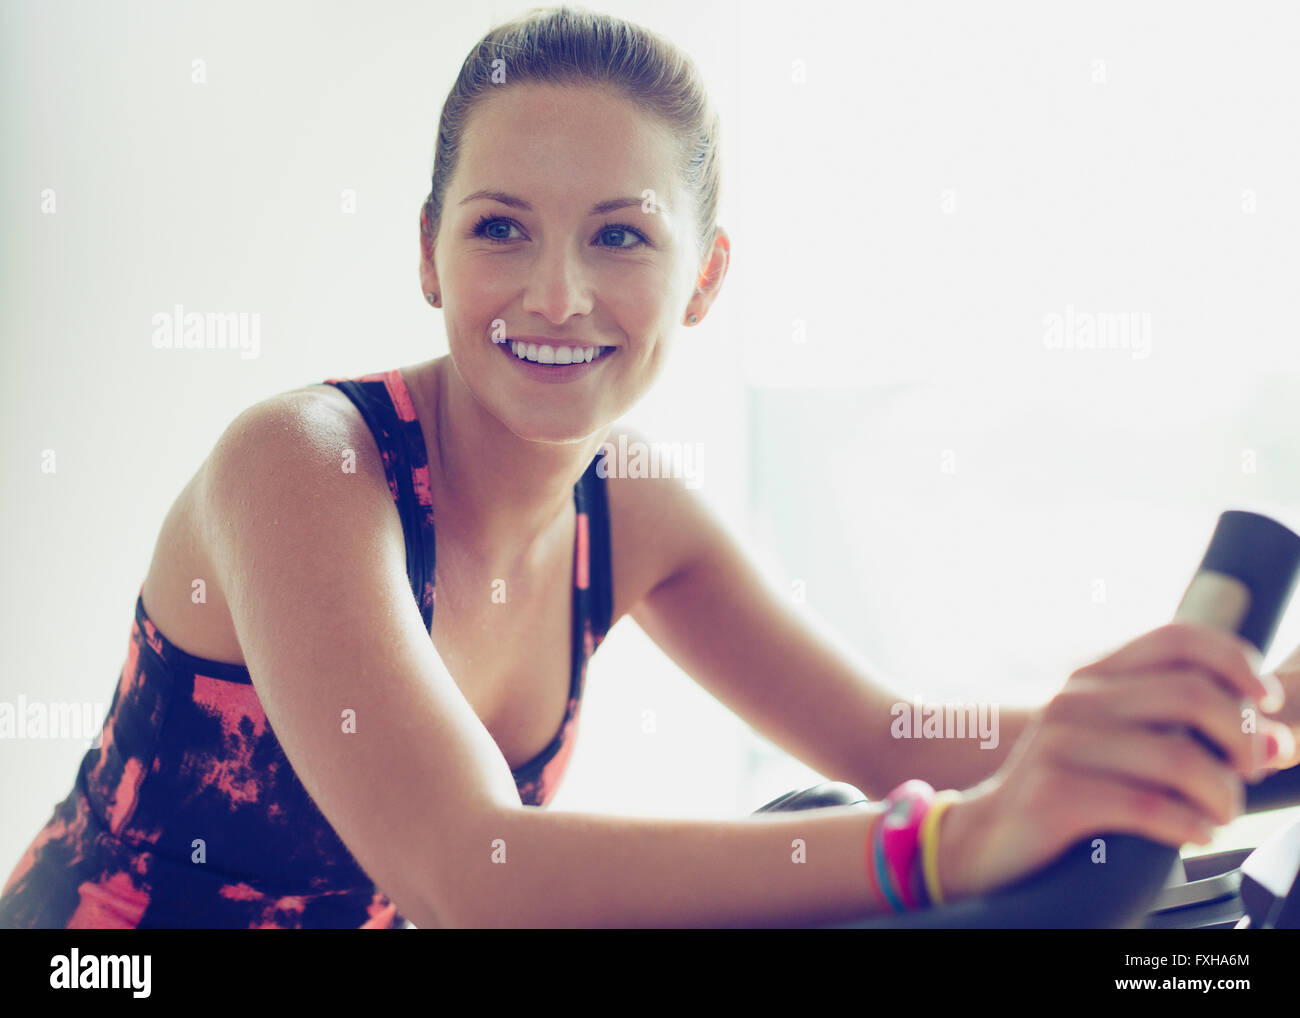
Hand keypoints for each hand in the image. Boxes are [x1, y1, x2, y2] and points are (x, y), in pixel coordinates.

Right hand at [937, 622, 1293, 900]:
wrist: (986, 837)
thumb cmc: (1068, 791)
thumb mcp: (1119, 746)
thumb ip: (1188, 734)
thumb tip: (1279, 742)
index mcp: (1093, 676)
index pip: (1178, 639)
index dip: (1236, 662)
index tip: (1265, 702)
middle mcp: (1075, 699)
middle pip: (1192, 694)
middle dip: (1243, 737)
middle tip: (1249, 772)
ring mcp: (1061, 744)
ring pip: (1179, 756)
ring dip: (1223, 794)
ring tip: (1221, 813)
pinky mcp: (1055, 795)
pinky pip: (1149, 806)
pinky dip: (1189, 824)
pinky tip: (1193, 832)